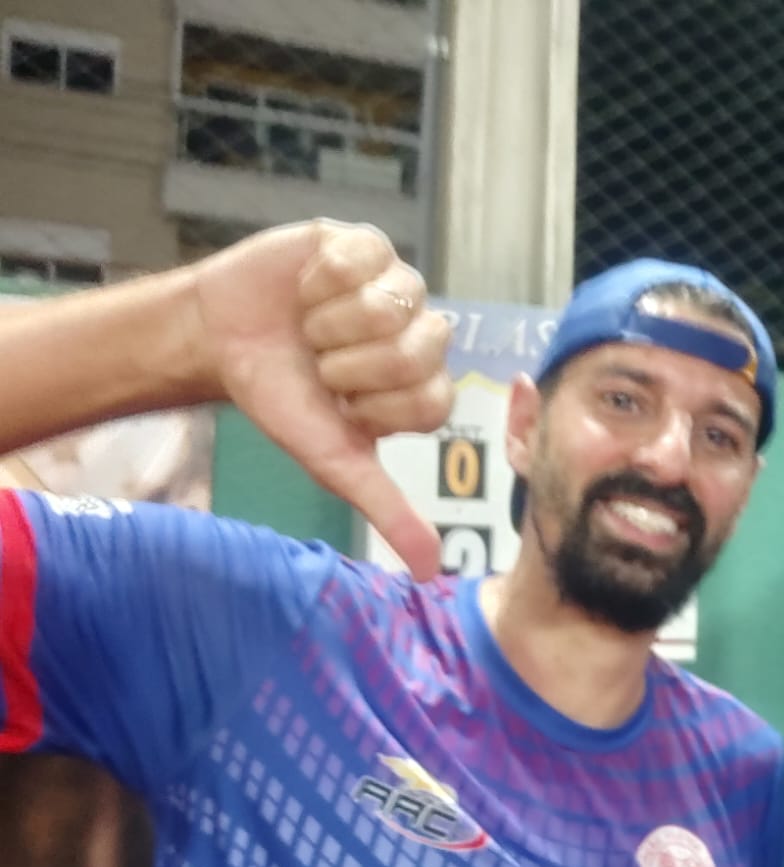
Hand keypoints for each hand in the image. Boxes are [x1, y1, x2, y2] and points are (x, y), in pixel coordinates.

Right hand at [189, 220, 453, 578]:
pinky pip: (362, 259)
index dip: (373, 404)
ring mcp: (398, 285)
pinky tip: (306, 291)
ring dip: (332, 324)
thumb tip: (430, 572)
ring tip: (310, 328)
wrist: (219, 343)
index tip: (340, 404)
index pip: (430, 398)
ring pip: (390, 304)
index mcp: (425, 385)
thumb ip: (387, 509)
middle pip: (417, 351)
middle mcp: (423, 333)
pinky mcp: (366, 243)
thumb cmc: (283, 400)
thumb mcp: (333, 461)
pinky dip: (320, 282)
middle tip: (321, 364)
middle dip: (350, 365)